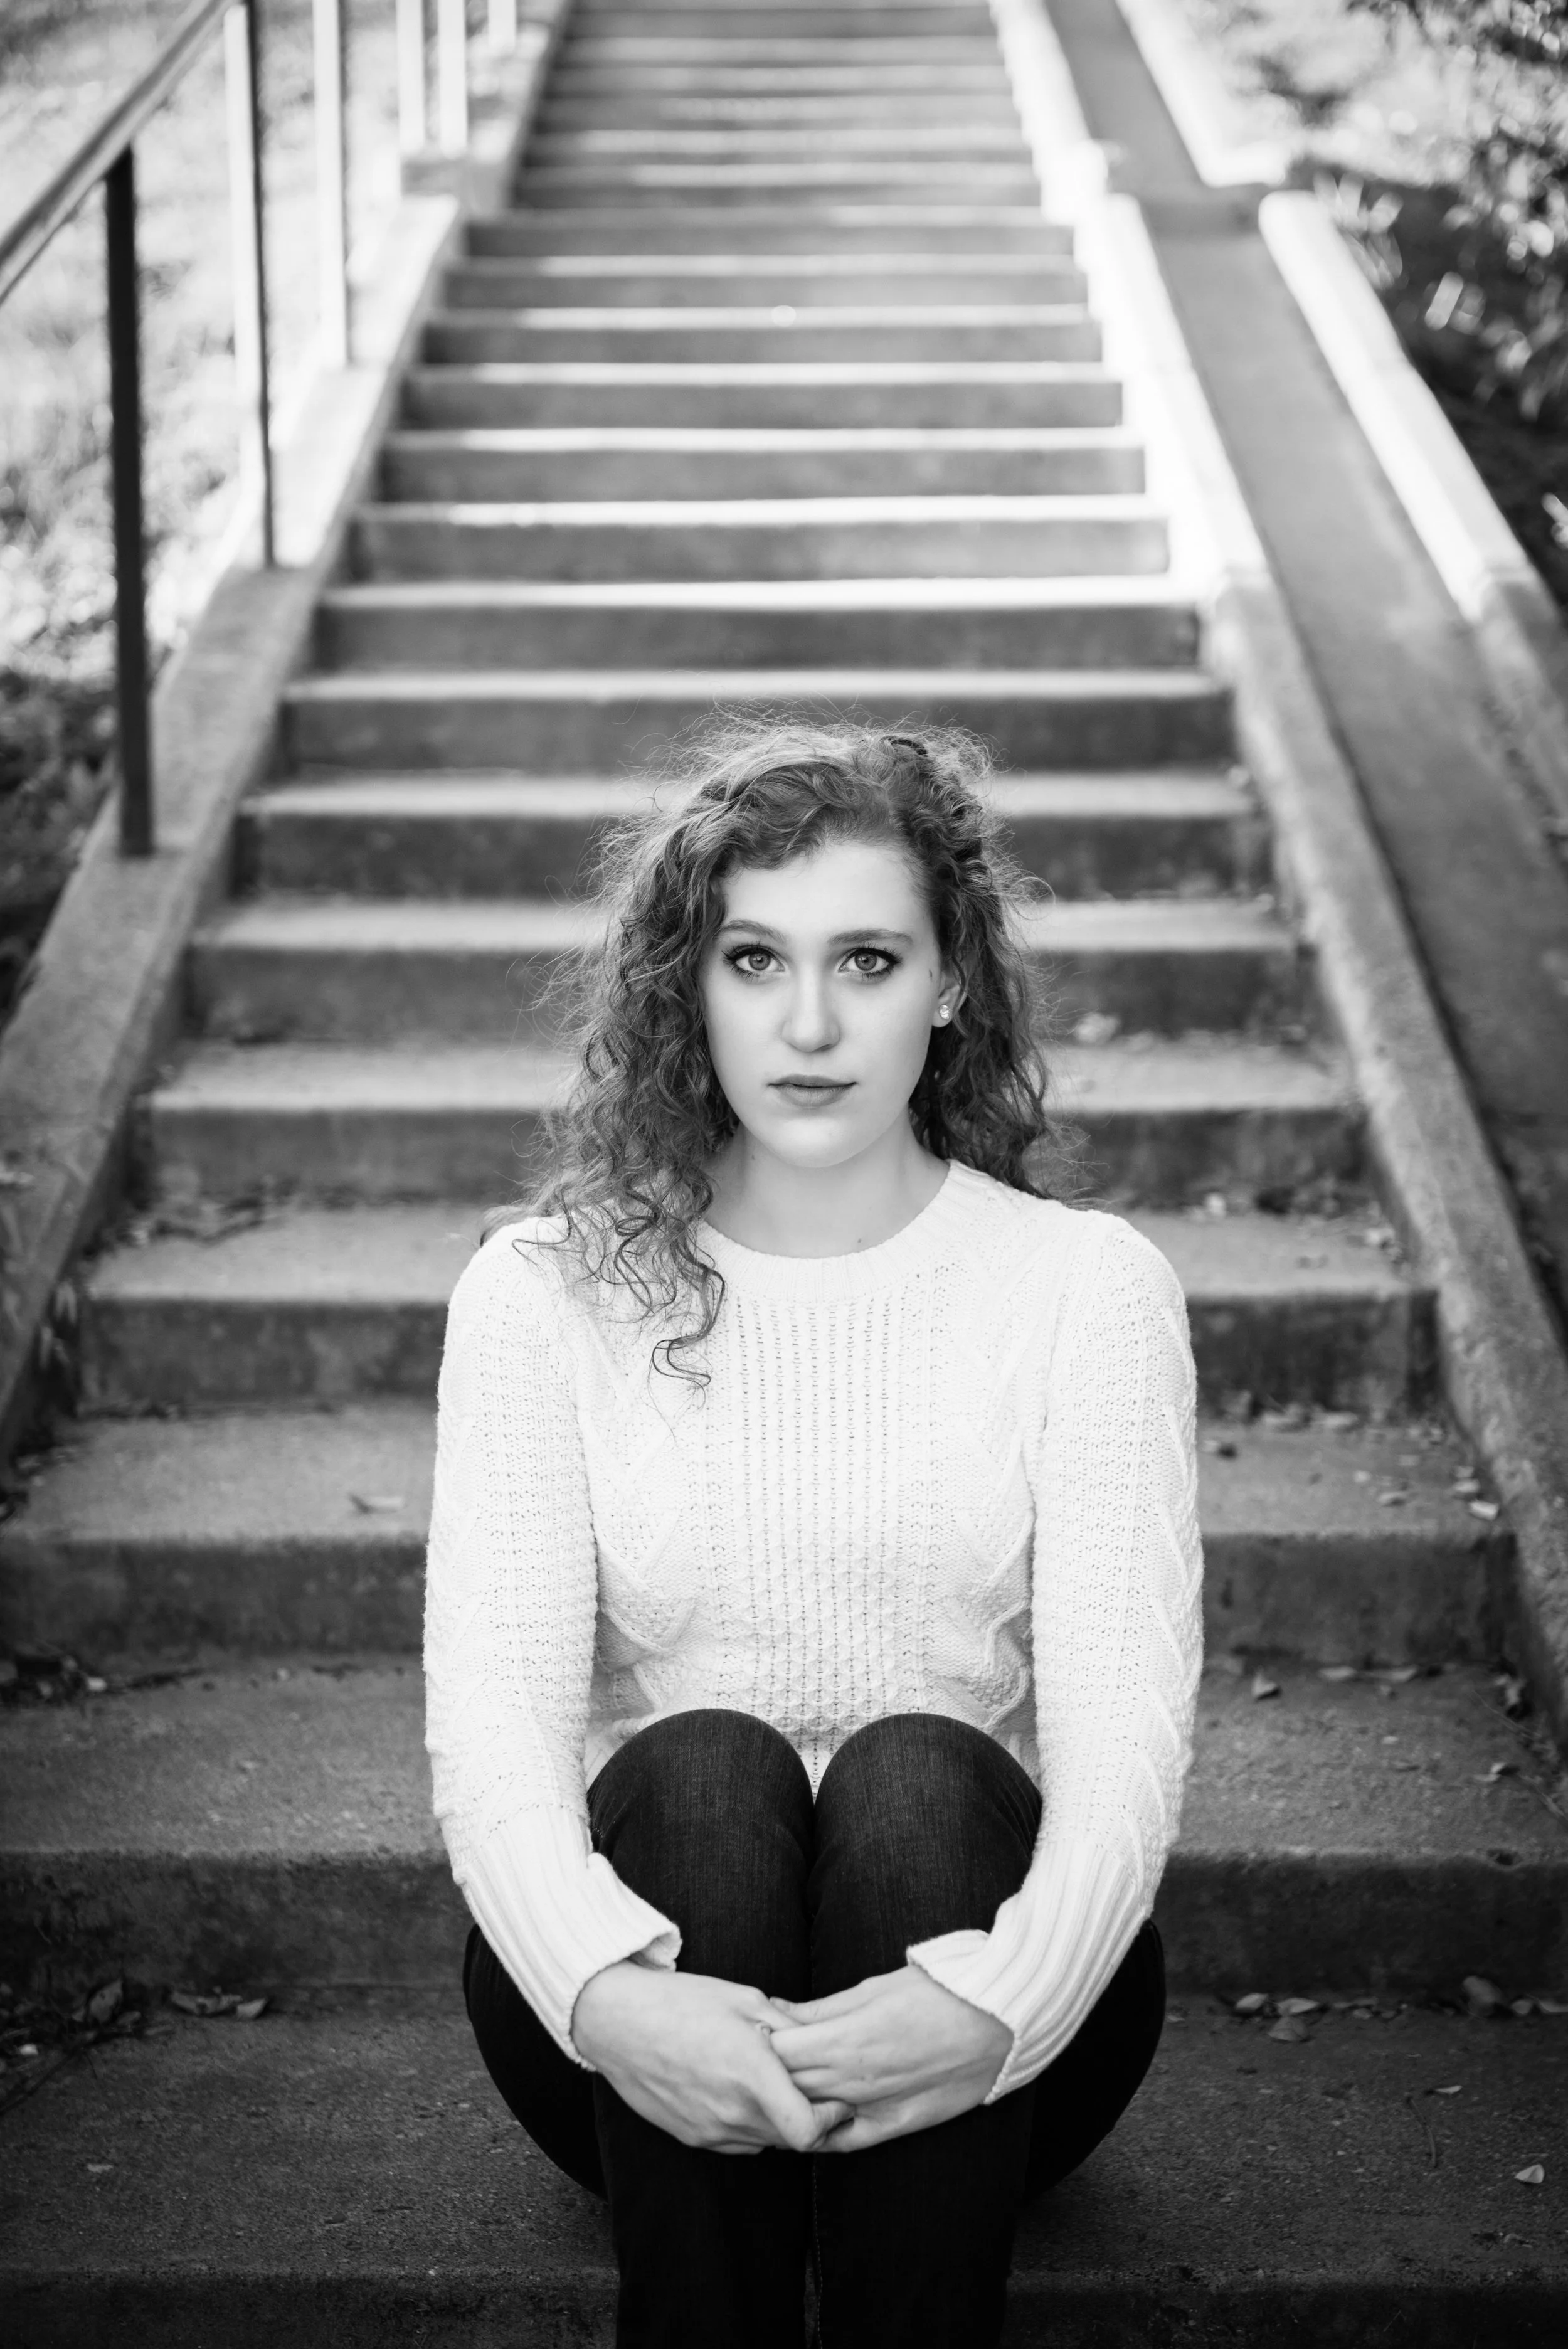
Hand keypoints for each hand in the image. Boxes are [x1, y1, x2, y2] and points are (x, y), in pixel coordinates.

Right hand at [571, 1962, 853, 2155]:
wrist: (617, 2021)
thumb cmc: (682, 2002)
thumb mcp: (744, 1998)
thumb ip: (787, 2025)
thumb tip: (819, 2040)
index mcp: (750, 2076)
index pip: (806, 2131)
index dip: (830, 2121)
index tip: (838, 2101)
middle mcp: (731, 2112)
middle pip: (790, 2139)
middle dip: (811, 2119)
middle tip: (818, 2090)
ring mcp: (707, 2129)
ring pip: (763, 2142)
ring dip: (779, 2123)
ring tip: (776, 2087)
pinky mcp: (690, 2136)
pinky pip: (735, 2143)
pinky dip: (749, 2126)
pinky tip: (741, 2094)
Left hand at [765, 1965, 1011, 2152]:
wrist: (996, 2020)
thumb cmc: (935, 1992)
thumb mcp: (872, 1988)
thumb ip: (822, 2008)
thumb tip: (778, 2011)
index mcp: (845, 2038)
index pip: (776, 2052)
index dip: (759, 2042)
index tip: (753, 2031)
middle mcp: (854, 2079)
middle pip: (787, 2086)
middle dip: (768, 2074)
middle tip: (760, 2062)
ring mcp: (875, 2107)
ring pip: (811, 2115)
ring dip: (792, 2102)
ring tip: (782, 2085)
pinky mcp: (898, 2124)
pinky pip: (846, 2142)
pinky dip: (824, 2133)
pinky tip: (813, 2119)